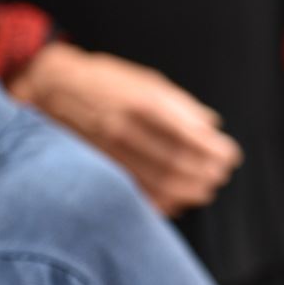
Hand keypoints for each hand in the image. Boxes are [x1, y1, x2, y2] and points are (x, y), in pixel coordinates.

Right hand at [8, 41, 242, 215]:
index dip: (215, 151)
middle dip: (205, 174)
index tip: (231, 156)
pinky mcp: (96, 167)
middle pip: (176, 163)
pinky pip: (132, 193)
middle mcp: (125, 129)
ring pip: (155, 183)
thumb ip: (182, 105)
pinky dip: (158, 202)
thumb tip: (212, 126)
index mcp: (144, 104)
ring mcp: (108, 151)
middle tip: (221, 175)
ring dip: (188, 192)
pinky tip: (176, 203)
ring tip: (206, 190)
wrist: (52, 88)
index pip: (190, 136)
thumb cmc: (109, 82)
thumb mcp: (148, 81)